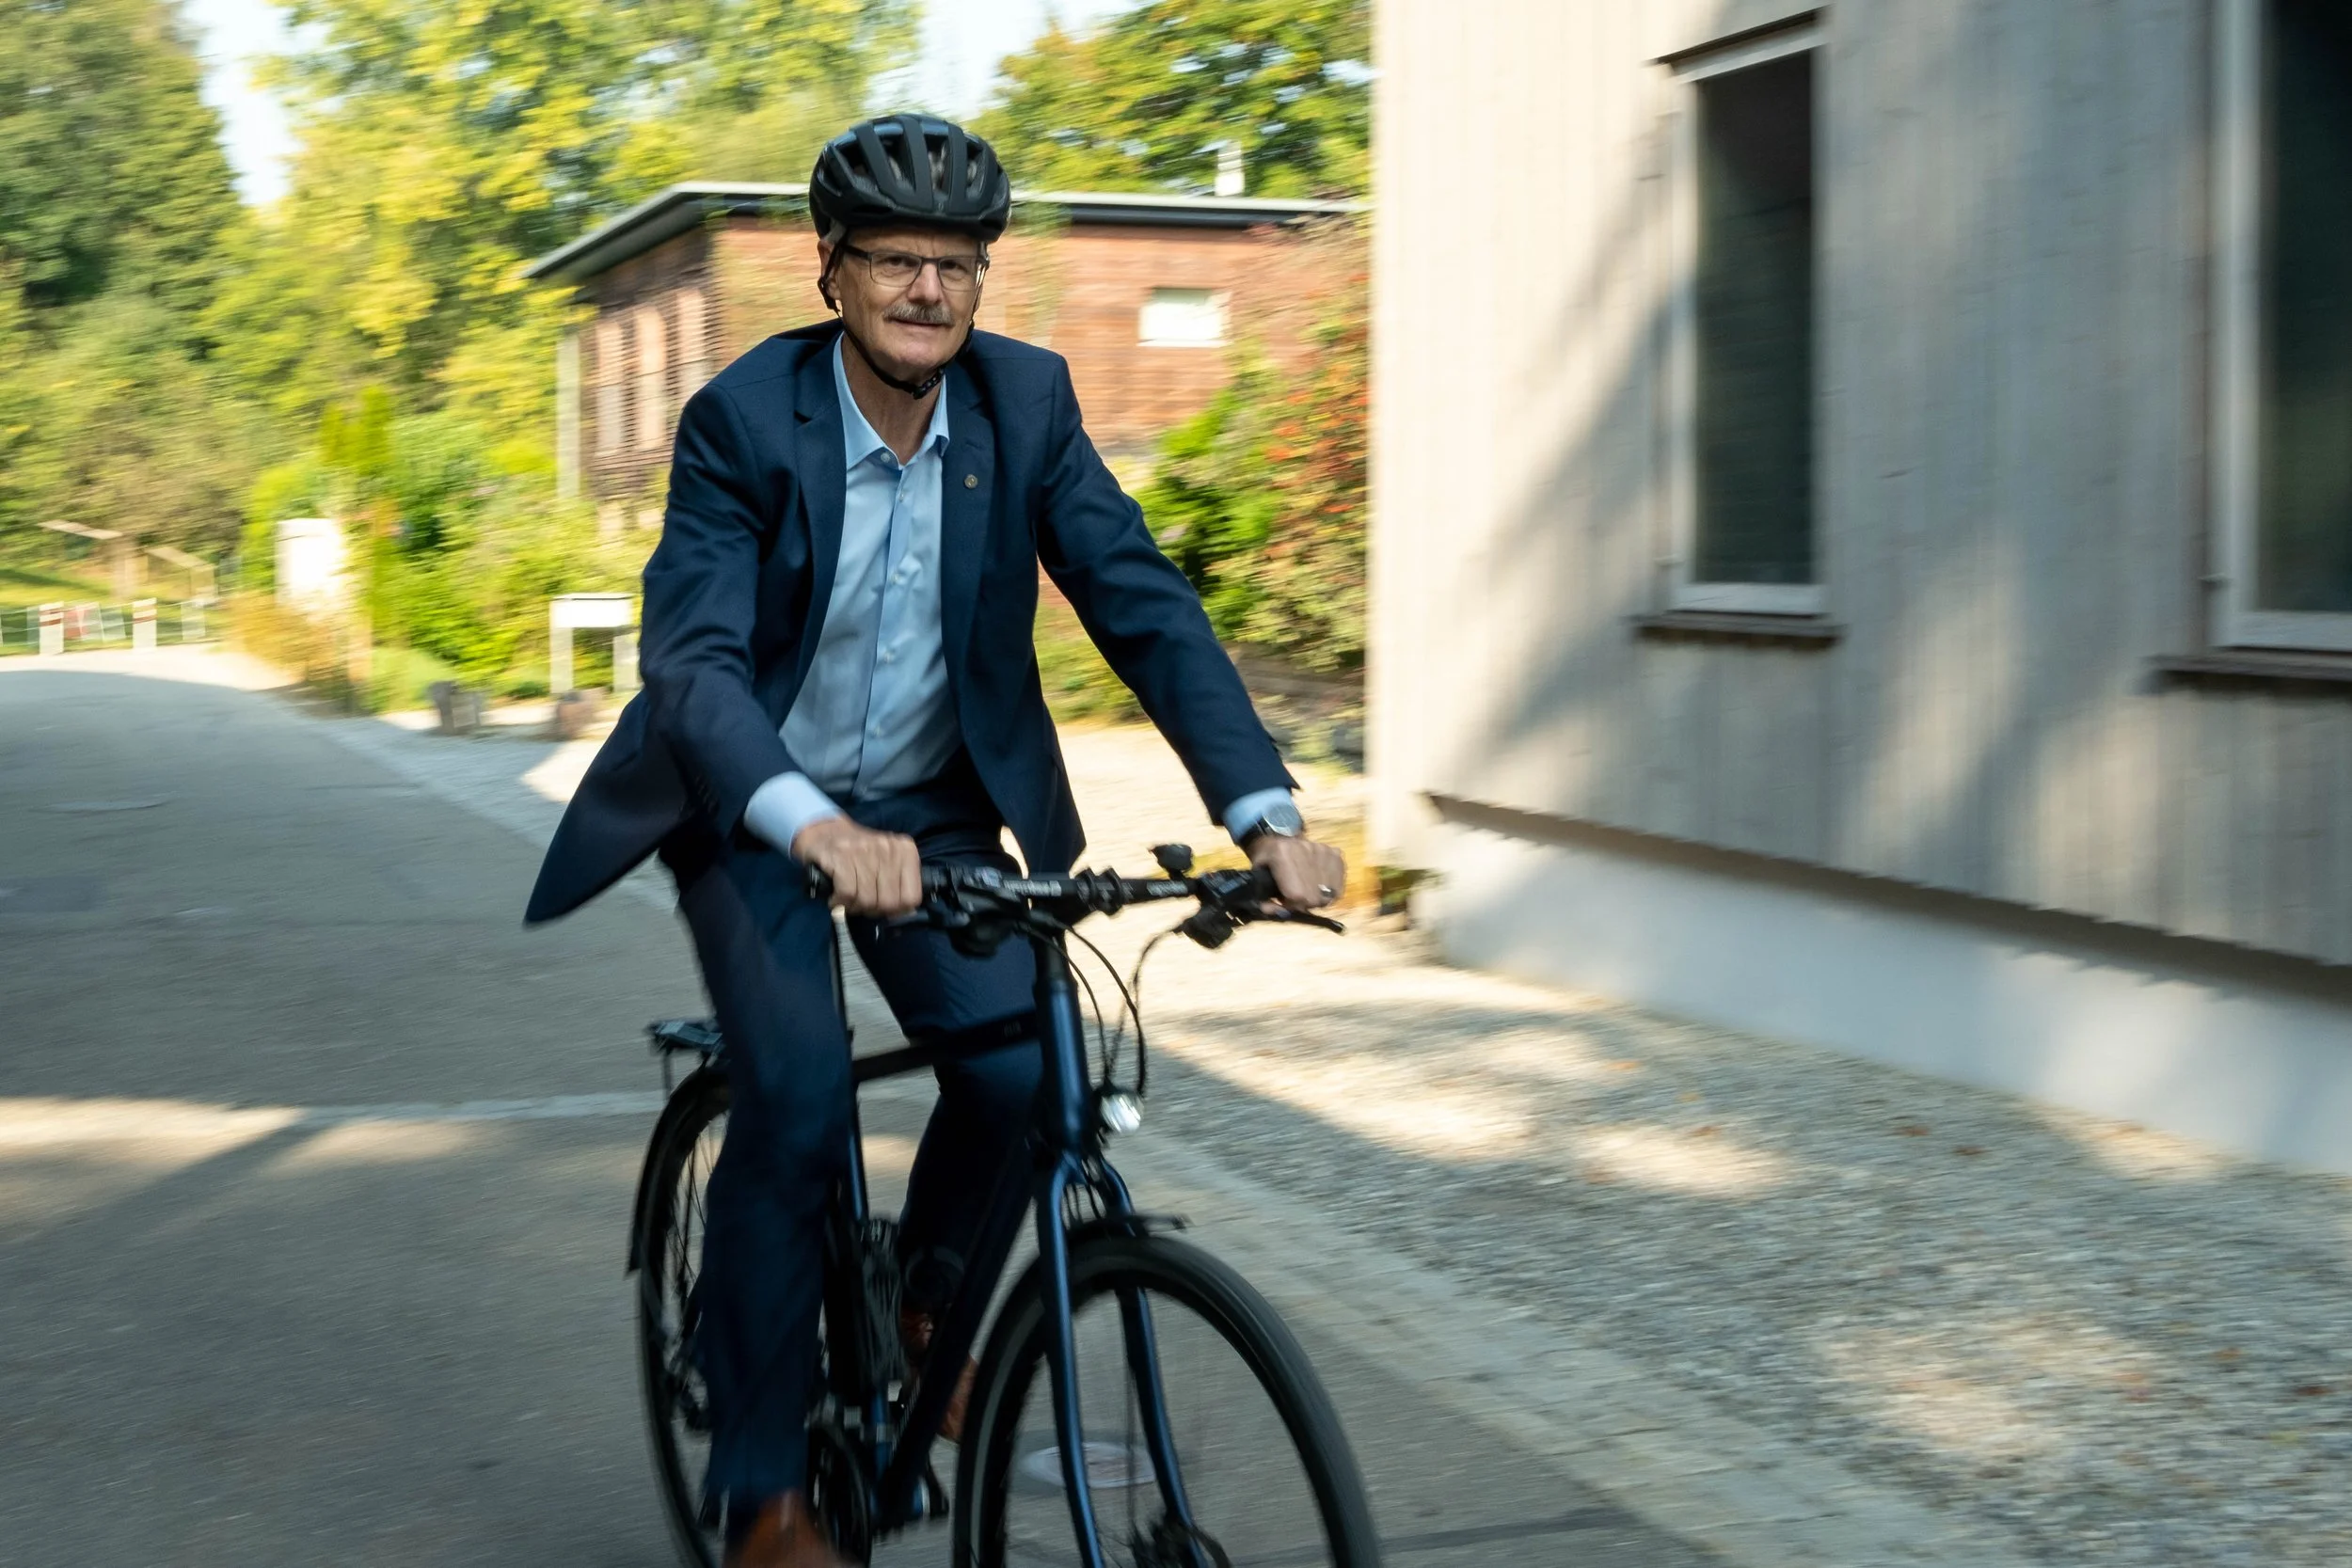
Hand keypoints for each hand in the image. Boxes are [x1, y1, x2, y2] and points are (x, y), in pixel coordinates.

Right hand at [793, 816, 920, 916]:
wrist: (824, 831)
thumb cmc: (859, 853)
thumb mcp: (887, 863)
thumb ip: (899, 886)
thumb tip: (905, 913)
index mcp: (905, 851)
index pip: (911, 897)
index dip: (897, 911)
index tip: (884, 909)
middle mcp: (888, 848)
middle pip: (889, 902)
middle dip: (873, 910)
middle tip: (863, 905)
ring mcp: (865, 850)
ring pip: (867, 899)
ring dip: (854, 907)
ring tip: (848, 900)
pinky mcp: (841, 855)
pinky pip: (848, 893)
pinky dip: (840, 902)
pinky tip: (836, 897)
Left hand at [1249, 832, 1345, 911]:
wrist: (1280, 837)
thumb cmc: (1268, 860)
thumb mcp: (1257, 876)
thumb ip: (1262, 898)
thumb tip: (1276, 912)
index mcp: (1282, 853)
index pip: (1297, 895)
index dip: (1292, 905)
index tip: (1286, 902)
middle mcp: (1305, 849)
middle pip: (1314, 896)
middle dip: (1305, 904)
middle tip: (1297, 898)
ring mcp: (1322, 850)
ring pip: (1328, 894)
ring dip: (1318, 898)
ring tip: (1307, 890)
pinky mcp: (1335, 853)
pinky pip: (1338, 886)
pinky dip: (1330, 891)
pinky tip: (1319, 886)